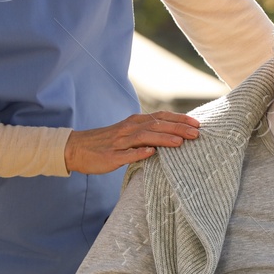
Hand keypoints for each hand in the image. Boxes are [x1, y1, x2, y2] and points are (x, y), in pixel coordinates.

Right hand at [64, 112, 200, 174]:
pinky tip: (152, 153)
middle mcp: (129, 129)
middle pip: (157, 125)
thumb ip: (147, 133)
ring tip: (181, 142)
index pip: (161, 117)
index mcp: (134, 122)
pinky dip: (139, 153)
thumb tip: (171, 136)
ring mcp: (120, 142)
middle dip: (178, 128)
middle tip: (197, 133)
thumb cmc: (106, 143)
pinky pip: (127, 154)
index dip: (180, 120)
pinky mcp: (111, 156)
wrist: (76, 149)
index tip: (197, 124)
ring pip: (145, 137)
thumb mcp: (128, 134)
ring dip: (164, 139)